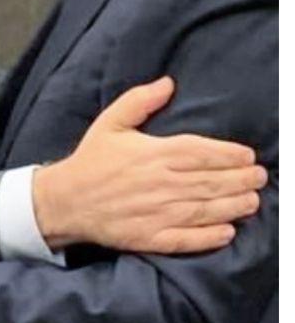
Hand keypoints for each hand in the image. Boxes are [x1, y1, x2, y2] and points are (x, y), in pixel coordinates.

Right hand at [33, 77, 264, 253]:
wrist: (63, 201)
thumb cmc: (90, 161)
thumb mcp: (109, 124)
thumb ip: (139, 101)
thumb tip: (168, 83)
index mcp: (153, 154)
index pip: (203, 152)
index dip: (231, 155)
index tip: (248, 157)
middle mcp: (159, 183)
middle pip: (212, 182)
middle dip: (241, 180)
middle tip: (259, 179)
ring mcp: (155, 213)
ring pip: (206, 210)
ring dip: (234, 206)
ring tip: (251, 202)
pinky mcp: (149, 237)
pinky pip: (186, 239)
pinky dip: (210, 237)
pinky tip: (227, 231)